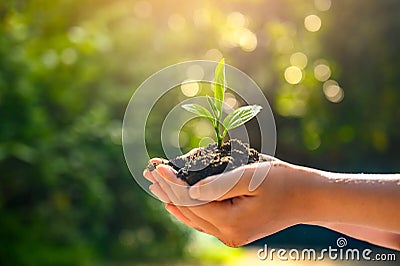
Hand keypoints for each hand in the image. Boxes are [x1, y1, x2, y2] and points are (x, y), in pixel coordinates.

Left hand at [143, 155, 314, 246]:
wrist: (308, 198)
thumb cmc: (284, 181)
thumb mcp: (253, 176)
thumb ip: (220, 184)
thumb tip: (190, 191)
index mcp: (231, 222)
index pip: (190, 201)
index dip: (171, 183)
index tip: (156, 166)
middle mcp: (228, 234)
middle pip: (188, 210)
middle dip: (167, 189)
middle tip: (149, 172)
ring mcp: (230, 235)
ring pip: (193, 217)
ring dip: (173, 198)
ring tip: (156, 184)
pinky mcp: (234, 230)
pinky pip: (203, 221)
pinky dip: (187, 208)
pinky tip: (175, 201)